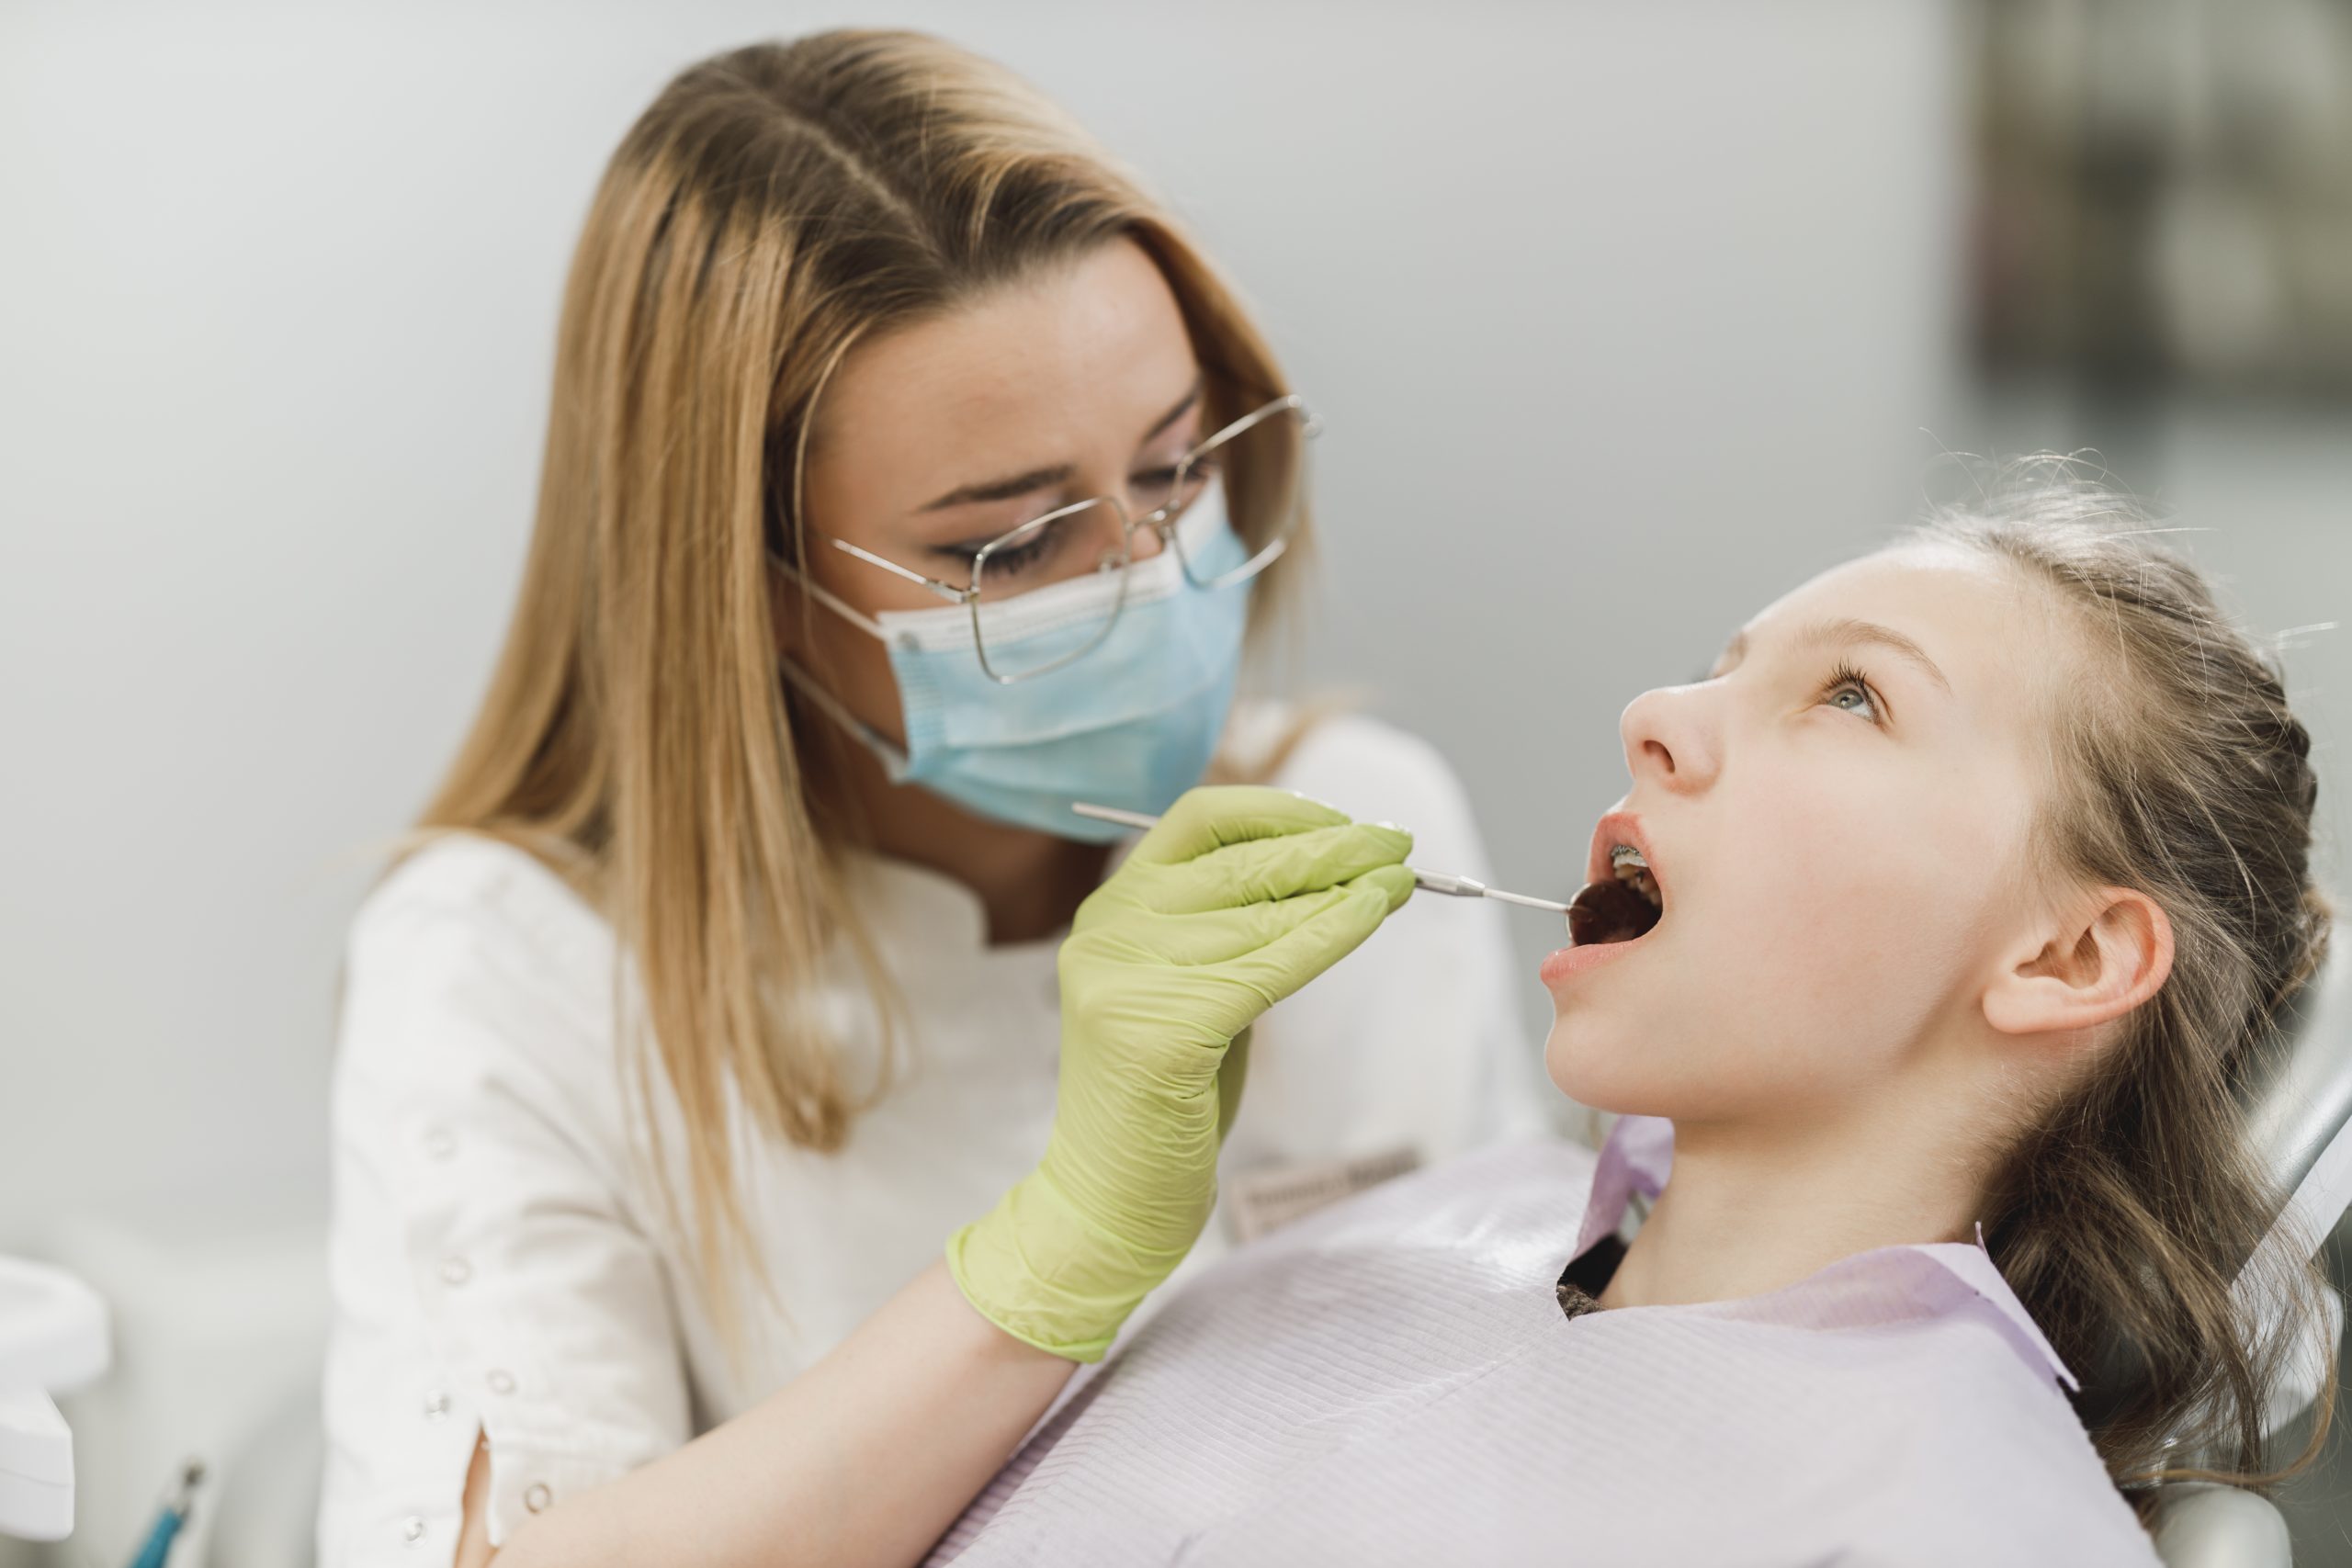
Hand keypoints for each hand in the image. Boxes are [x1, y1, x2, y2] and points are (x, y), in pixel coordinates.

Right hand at [946, 786, 1414, 1359]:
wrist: (1107, 1202)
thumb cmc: (1163, 1102)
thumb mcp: (1194, 995)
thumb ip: (1234, 935)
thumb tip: (1332, 876)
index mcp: (1111, 912)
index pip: (1198, 822)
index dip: (1278, 812)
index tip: (1344, 822)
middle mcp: (1109, 931)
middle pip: (1240, 862)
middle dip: (1332, 846)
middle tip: (1398, 843)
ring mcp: (1125, 977)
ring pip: (1262, 912)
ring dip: (1345, 886)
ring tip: (1403, 878)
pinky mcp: (1161, 1027)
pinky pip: (1270, 964)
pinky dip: (1330, 933)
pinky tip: (1371, 913)